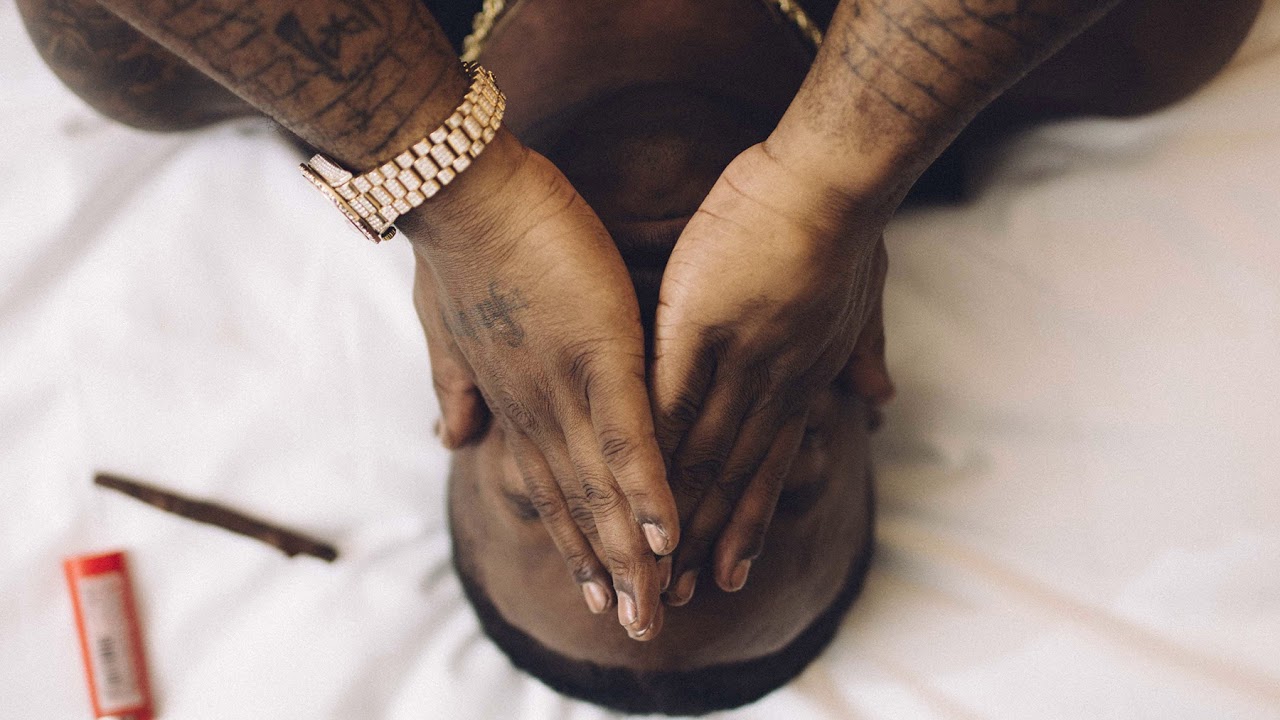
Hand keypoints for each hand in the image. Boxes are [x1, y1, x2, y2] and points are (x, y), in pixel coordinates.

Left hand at [403, 131, 677, 639]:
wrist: (459, 187)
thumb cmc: (459, 248)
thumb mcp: (450, 332)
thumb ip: (456, 388)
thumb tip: (452, 435)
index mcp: (514, 401)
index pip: (550, 485)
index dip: (573, 540)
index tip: (593, 587)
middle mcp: (538, 409)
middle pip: (576, 505)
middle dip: (604, 570)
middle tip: (633, 625)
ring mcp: (566, 385)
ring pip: (600, 487)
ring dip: (627, 554)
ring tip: (650, 607)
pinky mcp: (596, 354)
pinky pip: (626, 434)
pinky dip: (645, 487)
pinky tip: (665, 532)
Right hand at [652, 142, 891, 604]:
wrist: (833, 177)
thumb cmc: (847, 228)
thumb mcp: (864, 301)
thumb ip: (862, 352)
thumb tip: (881, 397)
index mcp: (802, 378)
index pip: (770, 465)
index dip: (748, 522)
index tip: (729, 572)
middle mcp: (773, 384)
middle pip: (733, 475)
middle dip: (705, 540)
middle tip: (678, 598)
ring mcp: (738, 357)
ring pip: (701, 449)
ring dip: (675, 512)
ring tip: (652, 565)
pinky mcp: (701, 325)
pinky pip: (669, 395)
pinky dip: (650, 444)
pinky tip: (625, 485)